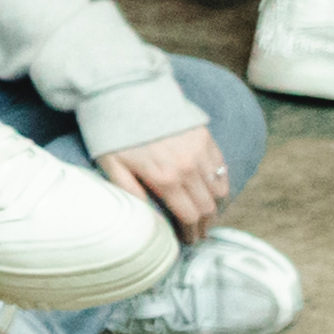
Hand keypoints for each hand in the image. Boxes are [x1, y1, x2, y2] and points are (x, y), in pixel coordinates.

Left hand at [98, 127, 232, 235]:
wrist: (125, 92)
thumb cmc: (113, 131)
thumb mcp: (111, 166)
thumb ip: (132, 195)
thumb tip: (151, 220)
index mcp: (165, 179)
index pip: (189, 216)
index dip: (190, 233)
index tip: (188, 241)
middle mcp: (189, 168)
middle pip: (208, 207)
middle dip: (204, 225)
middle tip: (198, 234)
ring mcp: (201, 152)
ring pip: (220, 190)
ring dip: (215, 207)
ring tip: (206, 217)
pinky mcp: (206, 138)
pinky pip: (222, 169)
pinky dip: (221, 184)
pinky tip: (213, 192)